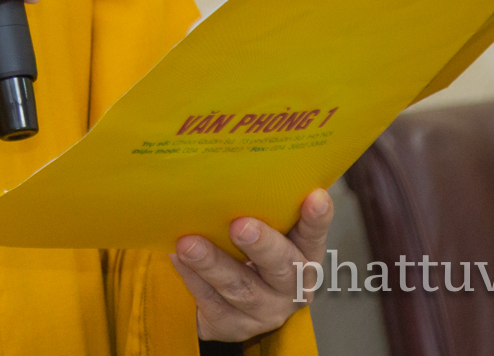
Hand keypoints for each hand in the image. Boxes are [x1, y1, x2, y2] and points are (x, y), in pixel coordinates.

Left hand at [171, 189, 333, 342]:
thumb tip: (229, 167)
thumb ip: (257, 208)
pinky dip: (192, 278)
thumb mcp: (259, 229)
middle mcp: (291, 286)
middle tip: (240, 225)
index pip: (313, 235)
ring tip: (188, 244)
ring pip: (240, 287)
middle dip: (261, 245)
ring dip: (212, 263)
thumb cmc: (243, 250)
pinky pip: (211, 302)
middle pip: (281, 266)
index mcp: (303, 255)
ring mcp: (264, 311)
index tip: (316, 197)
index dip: (316, 219)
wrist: (223, 299)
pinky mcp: (233, 326)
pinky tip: (177, 259)